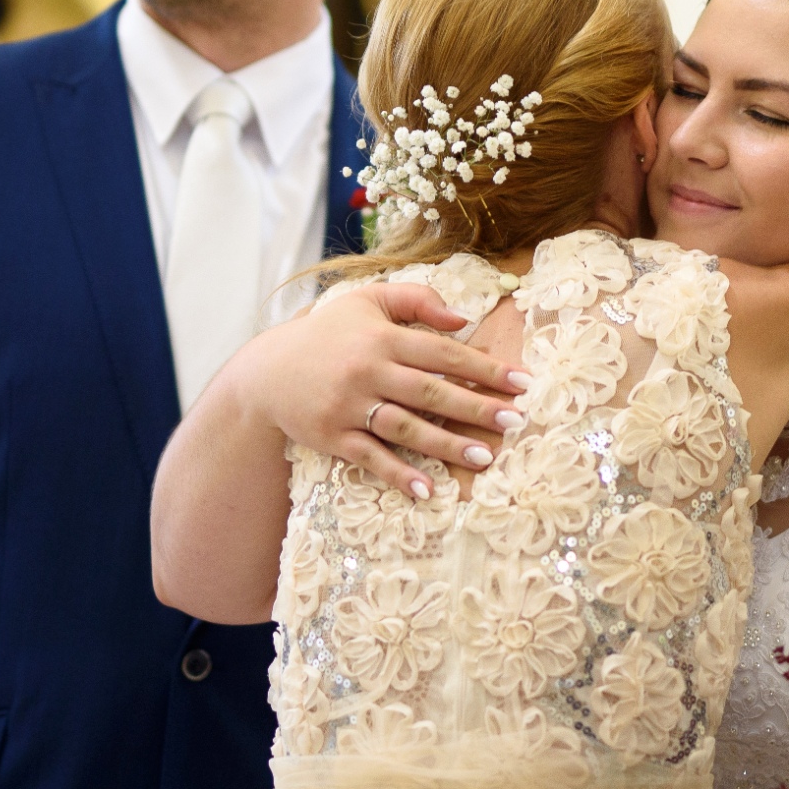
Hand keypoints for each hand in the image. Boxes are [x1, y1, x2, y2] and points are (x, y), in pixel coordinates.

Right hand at [233, 281, 530, 497]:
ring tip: (484, 457)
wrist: (266, 371)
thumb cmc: (328, 333)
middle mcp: (367, 370)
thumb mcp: (367, 301)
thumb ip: (416, 300)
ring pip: (405, 427)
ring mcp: (349, 406)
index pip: (443, 353)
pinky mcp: (332, 436)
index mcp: (382, 337)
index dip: (485, 368)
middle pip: (431, 391)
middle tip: (516, 422)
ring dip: (446, 445)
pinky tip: (426, 488)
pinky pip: (370, 458)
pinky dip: (397, 473)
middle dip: (476, 407)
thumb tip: (463, 319)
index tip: (523, 382)